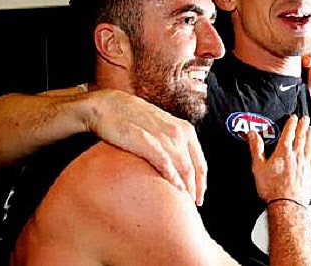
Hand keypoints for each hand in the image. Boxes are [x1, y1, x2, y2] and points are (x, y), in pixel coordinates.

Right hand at [87, 90, 205, 204]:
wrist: (108, 106)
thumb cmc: (133, 119)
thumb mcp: (161, 126)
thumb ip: (173, 142)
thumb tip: (179, 165)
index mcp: (185, 129)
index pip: (200, 161)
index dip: (202, 182)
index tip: (200, 196)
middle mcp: (179, 132)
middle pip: (195, 168)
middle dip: (196, 189)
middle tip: (194, 204)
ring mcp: (164, 137)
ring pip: (184, 169)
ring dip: (186, 188)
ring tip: (185, 202)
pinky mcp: (148, 142)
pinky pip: (166, 165)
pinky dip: (172, 179)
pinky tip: (174, 189)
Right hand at [249, 115, 310, 205]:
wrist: (287, 204)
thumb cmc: (272, 187)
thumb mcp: (258, 166)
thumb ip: (256, 148)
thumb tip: (252, 134)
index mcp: (283, 152)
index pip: (288, 133)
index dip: (291, 124)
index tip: (293, 117)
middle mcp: (296, 155)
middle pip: (301, 136)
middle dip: (303, 126)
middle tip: (305, 118)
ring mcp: (305, 164)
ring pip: (309, 145)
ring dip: (310, 135)